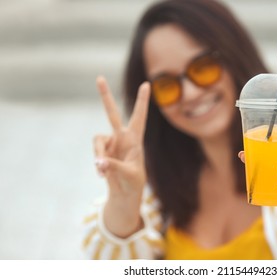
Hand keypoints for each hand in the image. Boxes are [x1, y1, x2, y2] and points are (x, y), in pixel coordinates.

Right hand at [94, 76, 150, 196]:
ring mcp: (111, 143)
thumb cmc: (133, 182)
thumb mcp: (128, 174)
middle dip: (105, 96)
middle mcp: (122, 137)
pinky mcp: (102, 151)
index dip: (142, 101)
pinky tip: (102, 174)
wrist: (124, 193)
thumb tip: (98, 162)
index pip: (140, 117)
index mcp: (135, 139)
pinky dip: (97, 163)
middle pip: (112, 113)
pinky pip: (95, 152)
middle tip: (99, 77)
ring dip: (99, 155)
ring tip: (104, 170)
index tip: (147, 84)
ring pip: (97, 140)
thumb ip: (113, 166)